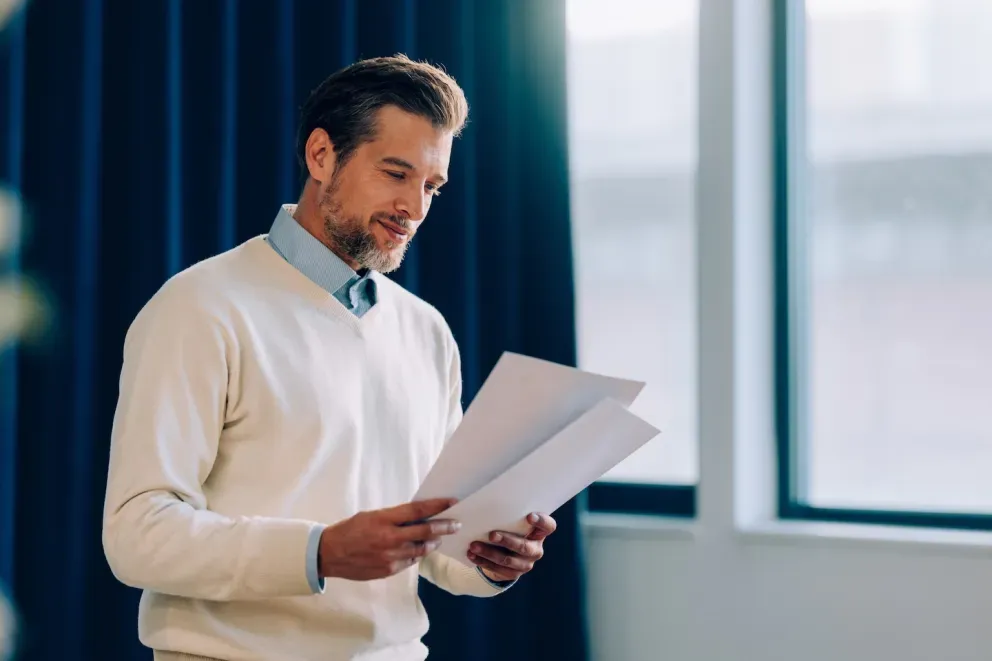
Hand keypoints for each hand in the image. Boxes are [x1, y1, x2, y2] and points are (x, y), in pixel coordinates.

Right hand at [318, 498, 460, 580]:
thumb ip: (394, 517)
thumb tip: (418, 515)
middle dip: (444, 526)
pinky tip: (419, 549)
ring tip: (438, 537)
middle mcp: (390, 538)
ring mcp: (390, 556)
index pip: (417, 510)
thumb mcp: (371, 516)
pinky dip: (417, 554)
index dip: (437, 506)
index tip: (452, 502)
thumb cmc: (350, 530)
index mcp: (384, 519)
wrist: (330, 554)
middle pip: (426, 531)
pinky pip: (410, 561)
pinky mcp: (389, 570)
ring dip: (432, 542)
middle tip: (455, 523)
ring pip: (421, 549)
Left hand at [467, 512, 555, 582]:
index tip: (529, 516)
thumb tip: (483, 496)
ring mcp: (526, 563)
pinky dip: (483, 562)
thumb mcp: (511, 519)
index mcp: (539, 532)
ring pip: (508, 560)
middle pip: (524, 547)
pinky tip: (472, 555)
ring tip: (474, 546)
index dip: (541, 521)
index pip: (548, 526)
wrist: (505, 551)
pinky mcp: (514, 573)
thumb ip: (507, 512)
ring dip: (489, 553)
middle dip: (507, 541)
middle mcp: (536, 548)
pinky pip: (498, 569)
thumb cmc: (508, 527)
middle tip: (491, 535)